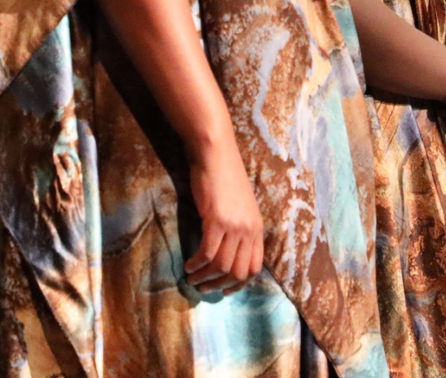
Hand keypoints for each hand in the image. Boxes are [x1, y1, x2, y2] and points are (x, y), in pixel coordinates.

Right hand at [184, 141, 265, 294]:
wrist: (216, 156)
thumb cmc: (225, 178)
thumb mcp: (241, 208)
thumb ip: (239, 229)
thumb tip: (228, 253)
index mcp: (257, 228)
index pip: (255, 268)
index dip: (239, 284)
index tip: (223, 290)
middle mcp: (249, 230)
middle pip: (239, 273)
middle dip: (219, 285)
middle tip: (203, 288)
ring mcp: (234, 227)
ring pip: (222, 266)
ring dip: (205, 277)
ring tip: (192, 278)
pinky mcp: (217, 221)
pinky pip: (207, 253)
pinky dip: (196, 264)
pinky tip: (188, 265)